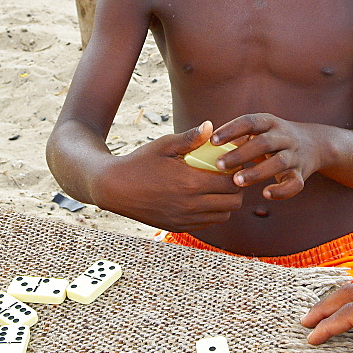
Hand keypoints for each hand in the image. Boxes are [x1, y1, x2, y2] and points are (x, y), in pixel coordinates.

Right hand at [94, 121, 243, 231]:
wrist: (114, 188)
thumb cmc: (140, 162)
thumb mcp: (164, 145)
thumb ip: (190, 138)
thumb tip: (210, 125)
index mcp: (190, 182)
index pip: (231, 182)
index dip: (238, 172)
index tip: (235, 163)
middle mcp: (190, 205)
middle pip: (233, 202)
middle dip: (237, 188)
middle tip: (231, 176)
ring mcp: (184, 219)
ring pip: (223, 216)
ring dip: (226, 202)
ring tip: (219, 188)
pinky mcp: (177, 227)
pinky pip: (207, 224)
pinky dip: (212, 213)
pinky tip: (205, 199)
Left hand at [211, 114, 321, 199]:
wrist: (314, 144)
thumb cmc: (274, 138)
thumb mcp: (260, 129)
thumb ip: (238, 136)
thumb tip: (204, 143)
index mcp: (270, 123)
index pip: (250, 122)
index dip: (231, 130)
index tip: (213, 141)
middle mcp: (284, 137)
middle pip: (264, 143)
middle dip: (241, 154)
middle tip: (219, 165)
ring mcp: (294, 155)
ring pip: (278, 162)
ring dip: (257, 172)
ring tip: (237, 181)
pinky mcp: (302, 174)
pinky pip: (294, 183)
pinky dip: (281, 191)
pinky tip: (266, 194)